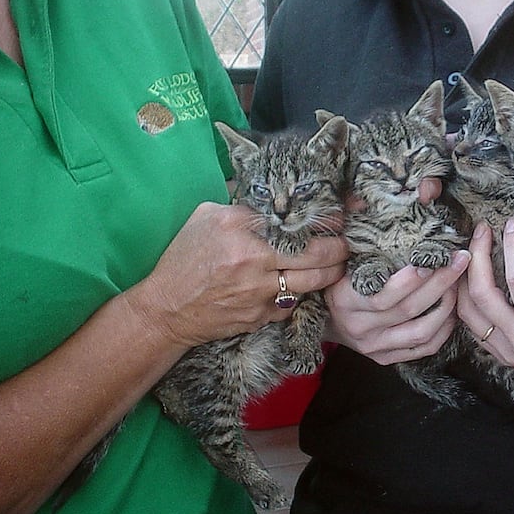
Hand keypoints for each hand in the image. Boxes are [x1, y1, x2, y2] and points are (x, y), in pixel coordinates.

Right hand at [129, 203, 347, 347]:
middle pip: (315, 254)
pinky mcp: (261, 316)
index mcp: (240, 229)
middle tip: (346, 244)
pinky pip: (293, 303)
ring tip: (336, 265)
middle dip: (338, 249)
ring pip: (312, 282)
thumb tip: (273, 196)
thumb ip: (242, 206)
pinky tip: (304, 286)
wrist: (166, 309)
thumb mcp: (206, 218)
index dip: (322, 220)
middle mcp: (254, 260)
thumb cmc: (184, 259)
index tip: (338, 217)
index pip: (294, 220)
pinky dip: (301, 294)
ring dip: (329, 273)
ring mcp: (259, 291)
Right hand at [324, 250, 469, 364]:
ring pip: (420, 332)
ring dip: (446, 307)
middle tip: (459, 260)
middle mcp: (359, 327)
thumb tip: (388, 213)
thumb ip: (363, 244)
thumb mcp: (343, 260)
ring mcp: (374, 347)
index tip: (431, 260)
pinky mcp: (386, 358)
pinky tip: (452, 312)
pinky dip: (443, 330)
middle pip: (408, 309)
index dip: (410, 280)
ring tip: (458, 284)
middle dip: (440, 283)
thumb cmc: (340, 280)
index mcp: (344, 300)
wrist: (325, 319)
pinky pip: (423, 348)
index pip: (383, 295)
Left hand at [457, 219, 513, 400]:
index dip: (513, 248)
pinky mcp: (502, 354)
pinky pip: (472, 325)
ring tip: (471, 248)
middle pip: (481, 294)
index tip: (513, 224)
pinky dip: (465, 299)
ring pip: (468, 311)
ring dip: (464, 277)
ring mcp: (507, 351)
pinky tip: (470, 277)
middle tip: (483, 229)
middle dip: (478, 256)